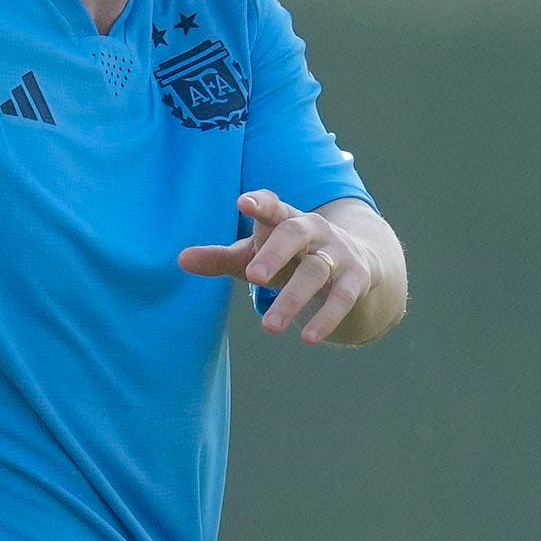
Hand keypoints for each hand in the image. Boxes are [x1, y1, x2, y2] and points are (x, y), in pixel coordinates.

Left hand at [179, 190, 375, 343]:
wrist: (360, 263)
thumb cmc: (292, 258)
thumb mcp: (256, 256)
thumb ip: (220, 258)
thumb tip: (180, 259)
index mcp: (286, 219)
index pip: (272, 206)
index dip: (259, 202)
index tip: (242, 202)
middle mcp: (314, 230)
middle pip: (295, 233)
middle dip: (275, 253)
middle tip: (254, 276)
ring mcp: (338, 252)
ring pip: (315, 271)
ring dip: (293, 298)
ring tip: (269, 328)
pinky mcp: (356, 278)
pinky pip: (343, 297)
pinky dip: (327, 317)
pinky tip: (309, 338)